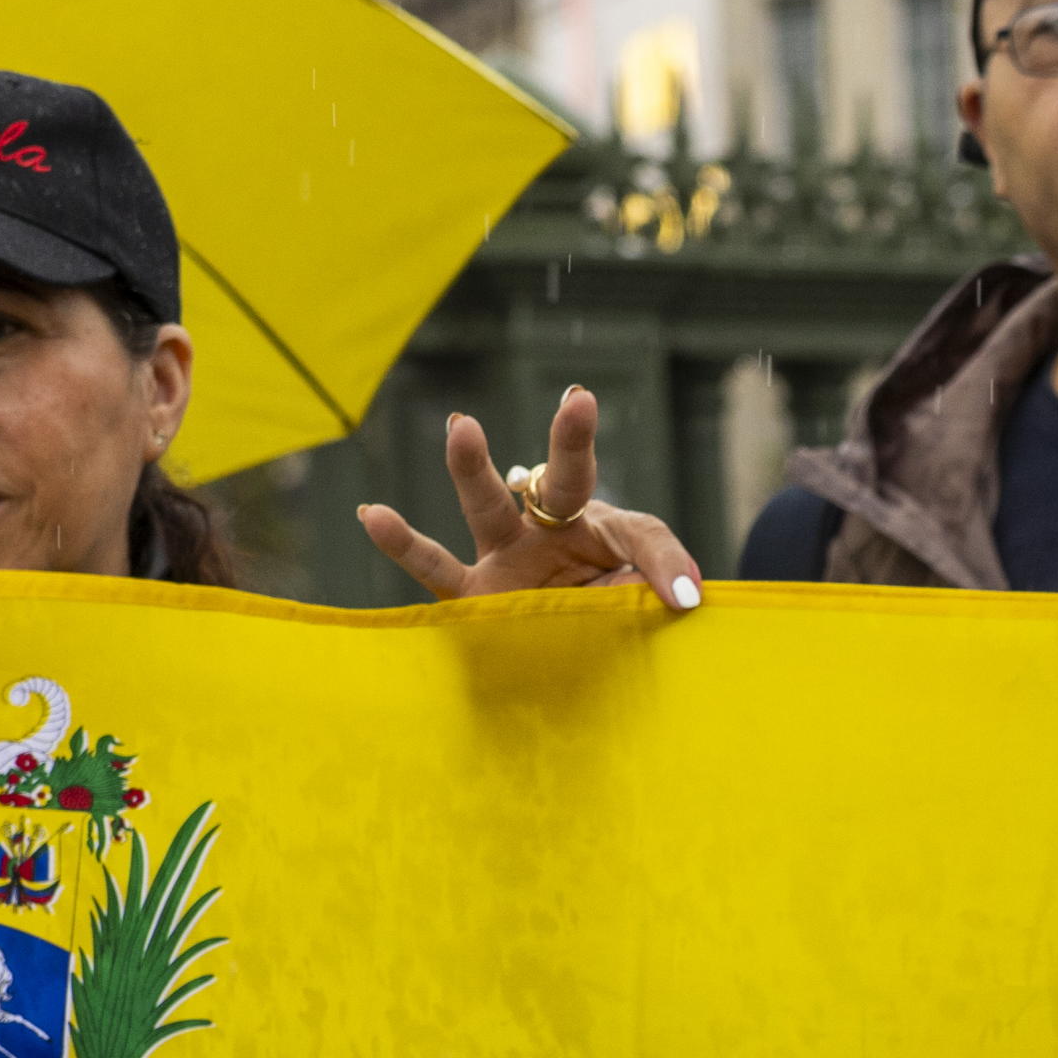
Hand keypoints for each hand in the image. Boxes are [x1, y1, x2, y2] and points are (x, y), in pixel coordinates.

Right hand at [358, 386, 703, 609]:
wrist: (571, 655)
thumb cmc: (606, 606)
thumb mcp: (642, 589)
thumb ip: (661, 582)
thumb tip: (682, 596)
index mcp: (600, 529)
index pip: (639, 532)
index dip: (663, 557)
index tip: (685, 588)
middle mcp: (551, 531)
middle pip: (563, 483)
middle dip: (572, 443)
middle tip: (579, 402)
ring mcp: (509, 557)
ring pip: (489, 507)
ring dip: (477, 468)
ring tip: (463, 426)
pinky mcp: (475, 593)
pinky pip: (436, 566)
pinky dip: (403, 542)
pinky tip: (372, 514)